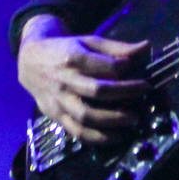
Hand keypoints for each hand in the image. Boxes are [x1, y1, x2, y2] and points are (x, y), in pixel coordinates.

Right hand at [17, 15, 150, 143]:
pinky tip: (116, 136)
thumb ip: (118, 48)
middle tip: (145, 92)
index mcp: (73, 57)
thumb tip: (147, 48)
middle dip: (124, 93)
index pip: (103, 65)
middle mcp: (64, 81)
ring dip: (112, 121)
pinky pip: (76, 132)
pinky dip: (97, 137)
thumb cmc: (67, 50)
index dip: (124, 68)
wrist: (31, 61)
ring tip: (134, 119)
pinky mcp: (55, 116)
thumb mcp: (90, 42)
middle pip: (97, 91)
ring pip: (85, 116)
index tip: (140, 69)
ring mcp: (58, 101)